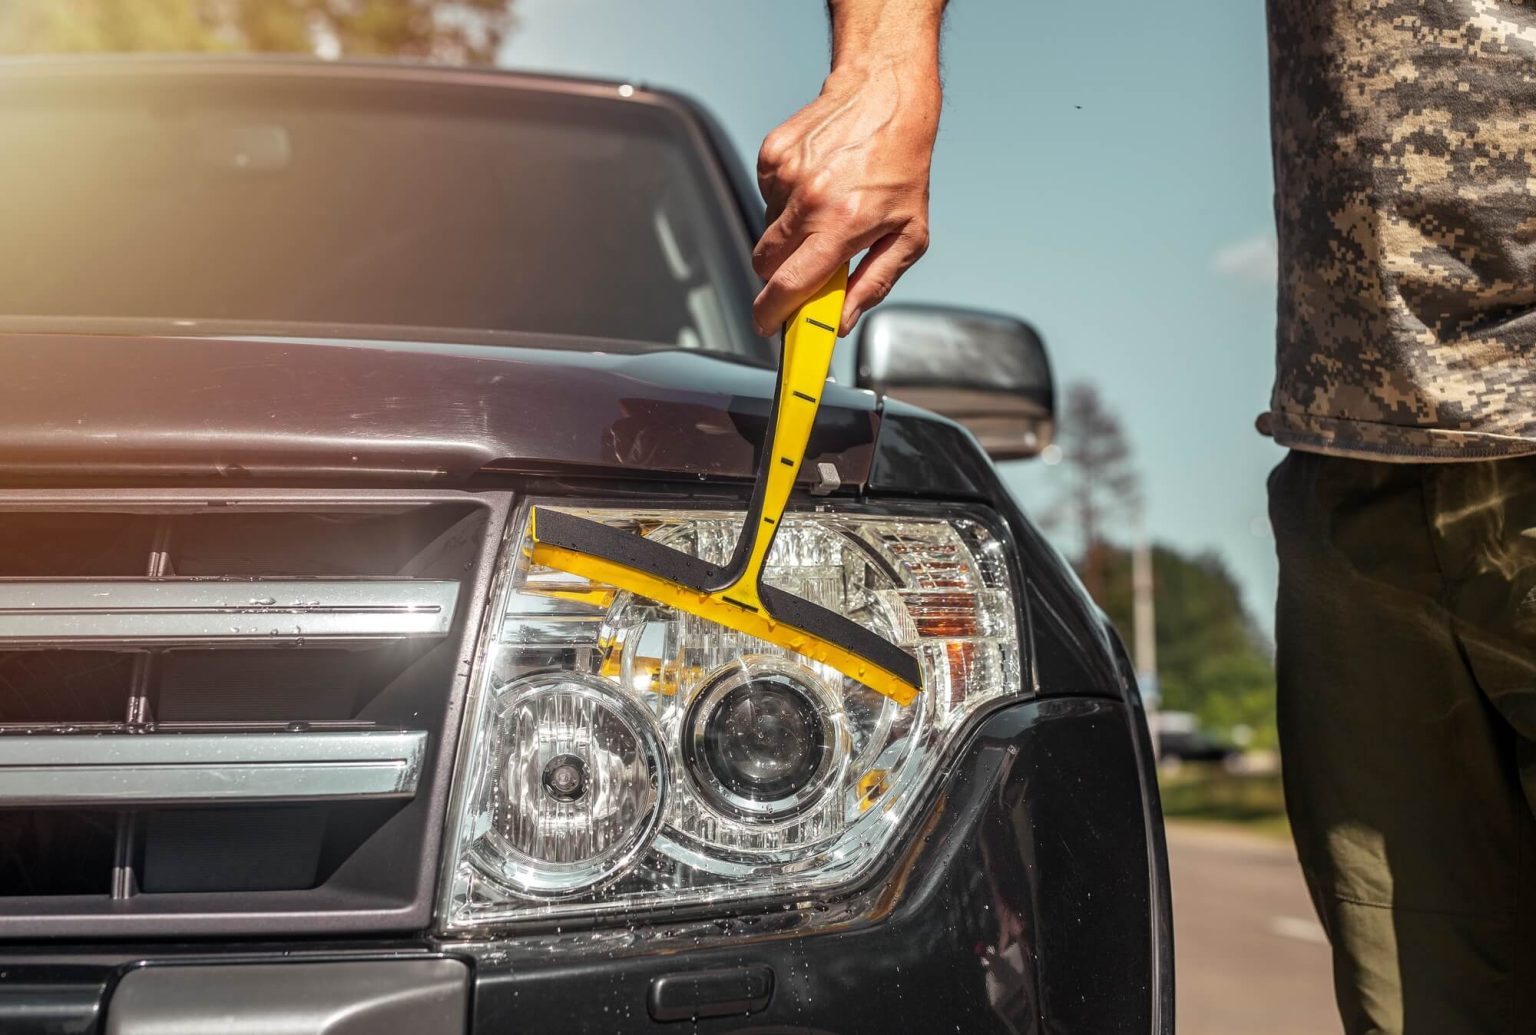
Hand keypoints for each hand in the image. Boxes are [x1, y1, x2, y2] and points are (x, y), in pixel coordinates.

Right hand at [753, 5, 942, 336]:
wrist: (886, 97)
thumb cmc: (902, 166)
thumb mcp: (909, 236)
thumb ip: (875, 285)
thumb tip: (842, 321)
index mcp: (841, 225)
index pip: (789, 284)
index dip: (773, 313)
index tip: (768, 325)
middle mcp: (809, 200)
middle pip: (766, 264)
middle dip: (782, 274)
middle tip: (812, 262)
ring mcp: (785, 176)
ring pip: (767, 231)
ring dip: (789, 234)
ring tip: (825, 208)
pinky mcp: (771, 156)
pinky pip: (766, 199)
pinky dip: (786, 202)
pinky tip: (815, 184)